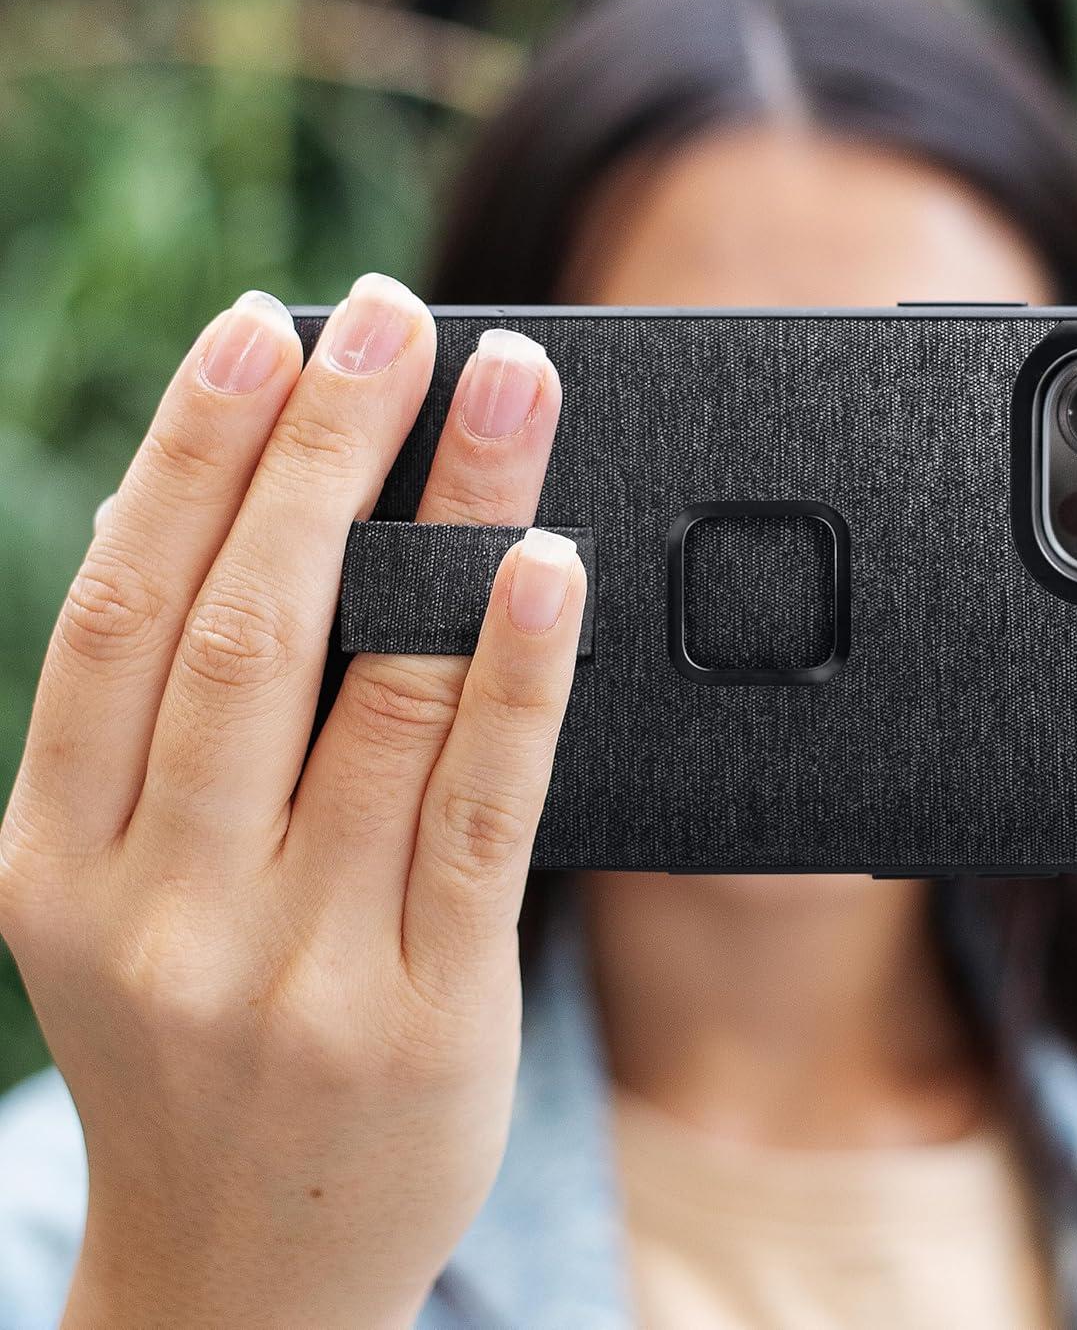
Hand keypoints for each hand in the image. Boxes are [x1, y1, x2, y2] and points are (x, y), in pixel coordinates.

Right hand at [0, 276, 584, 1328]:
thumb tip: (212, 512)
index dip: (194, 458)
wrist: (242, 1278)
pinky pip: (482, 809)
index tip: (263, 331)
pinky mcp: (423, 1010)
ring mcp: (291, 966)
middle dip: (323, 447)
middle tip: (391, 312)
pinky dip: (519, 673)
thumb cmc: (198, 1045)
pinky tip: (550, 562)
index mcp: (56, 860)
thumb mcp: (123, 898)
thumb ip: (161, 729)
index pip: (123, 616)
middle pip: (252, 626)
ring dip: (448, 518)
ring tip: (505, 389)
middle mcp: (159, 906)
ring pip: (378, 694)